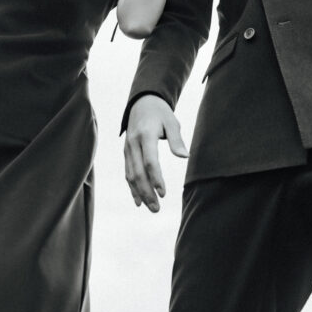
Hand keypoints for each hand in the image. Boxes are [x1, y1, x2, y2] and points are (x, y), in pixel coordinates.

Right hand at [124, 95, 188, 211]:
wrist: (142, 103)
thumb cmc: (160, 113)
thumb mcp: (171, 121)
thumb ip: (176, 140)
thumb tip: (184, 157)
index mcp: (146, 134)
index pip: (150, 160)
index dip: (156, 178)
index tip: (163, 192)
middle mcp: (133, 143)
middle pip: (138, 172)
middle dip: (147, 192)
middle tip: (156, 208)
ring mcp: (127, 148)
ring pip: (131, 174)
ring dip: (140, 193)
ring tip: (151, 207)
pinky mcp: (126, 152)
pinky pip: (128, 172)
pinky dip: (132, 187)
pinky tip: (138, 200)